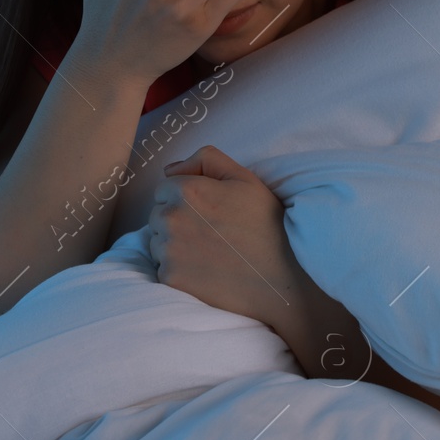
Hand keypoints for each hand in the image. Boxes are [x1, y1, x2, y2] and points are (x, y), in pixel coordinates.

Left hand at [149, 145, 306, 335]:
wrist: (281, 279)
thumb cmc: (267, 226)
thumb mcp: (245, 179)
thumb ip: (206, 160)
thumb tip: (170, 169)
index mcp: (187, 190)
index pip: (164, 189)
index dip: (187, 200)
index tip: (209, 213)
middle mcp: (171, 217)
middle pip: (158, 215)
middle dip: (177, 222)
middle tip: (212, 235)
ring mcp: (168, 250)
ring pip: (158, 242)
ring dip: (176, 246)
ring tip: (210, 253)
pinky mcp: (170, 278)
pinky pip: (164, 269)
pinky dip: (179, 270)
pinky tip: (206, 271)